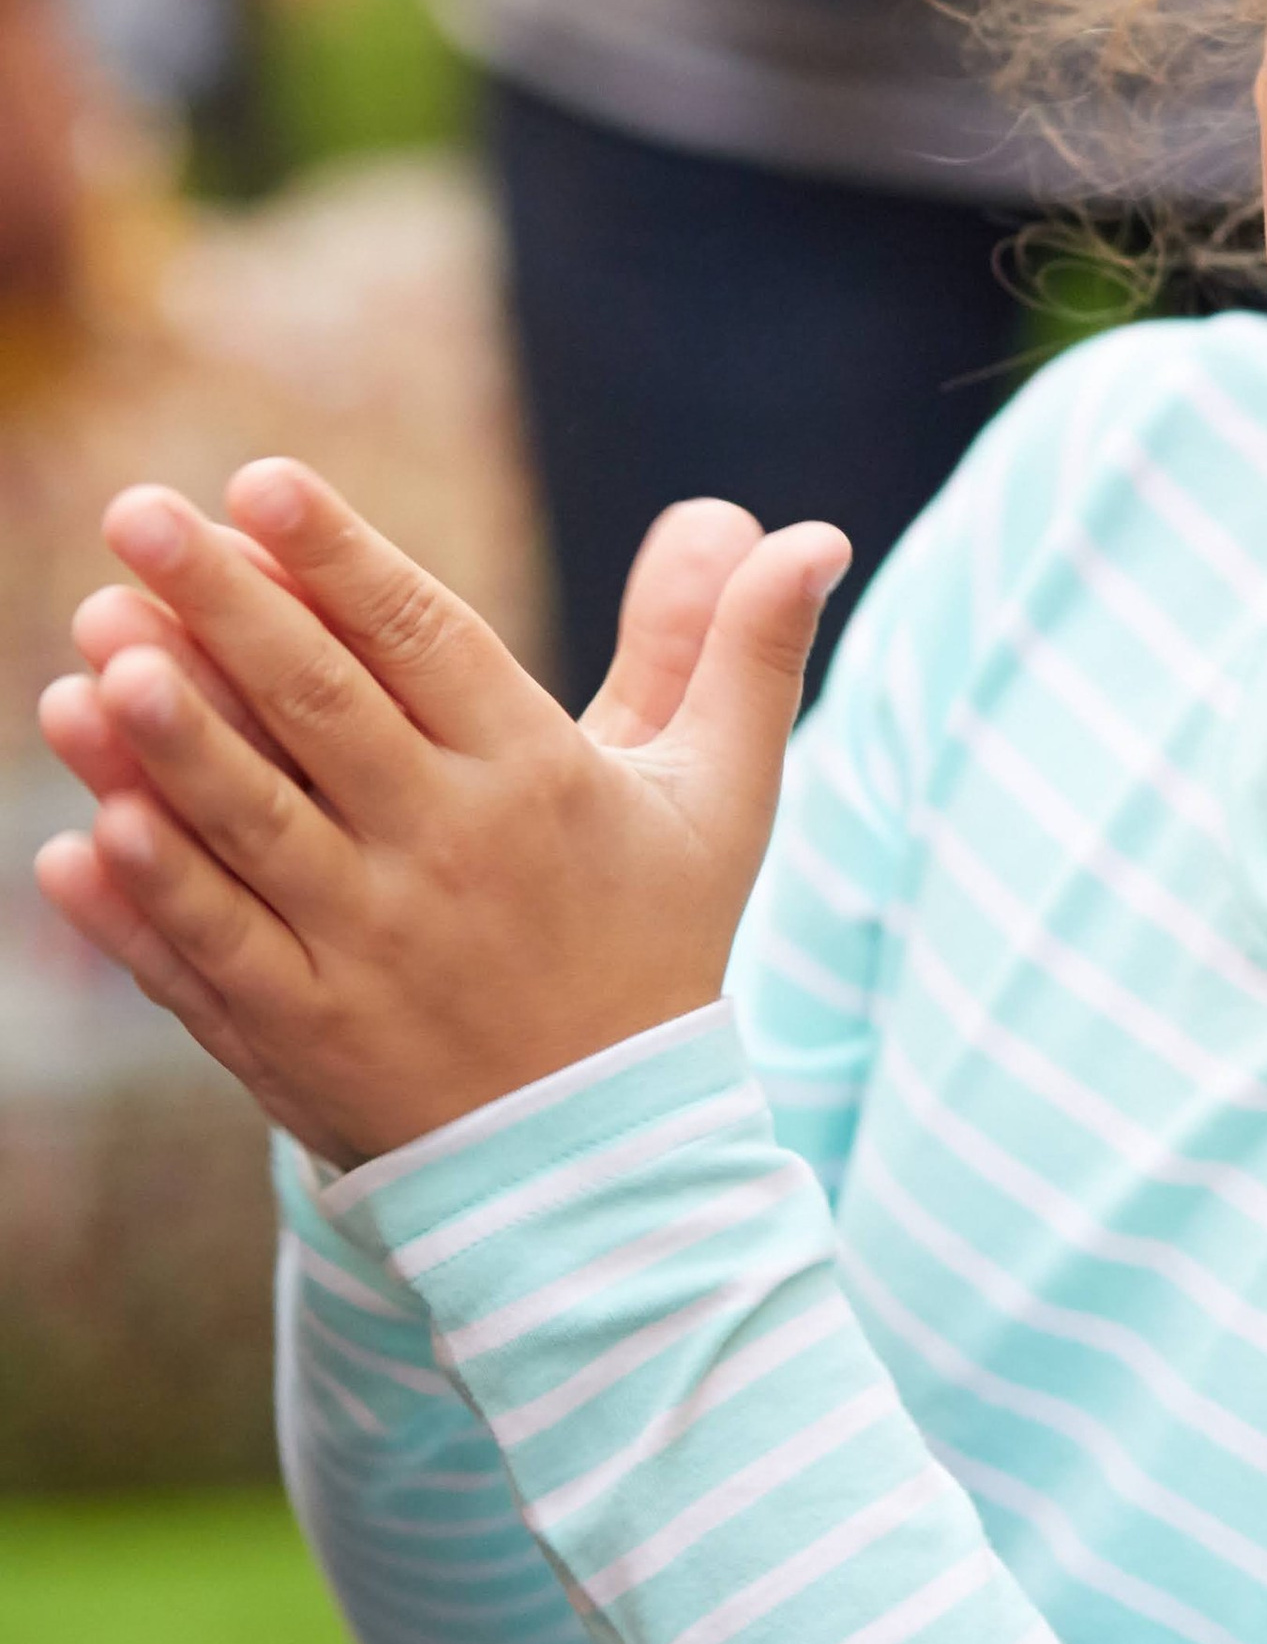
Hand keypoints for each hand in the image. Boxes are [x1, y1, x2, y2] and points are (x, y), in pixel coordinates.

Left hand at [33, 465, 847, 1168]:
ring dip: (169, 744)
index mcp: (538, 784)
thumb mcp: (719, 801)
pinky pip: (210, 958)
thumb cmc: (652, 946)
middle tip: (137, 516)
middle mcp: (449, 861)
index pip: (428, 646)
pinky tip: (80, 835)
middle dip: (226, 607)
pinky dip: (144, 902)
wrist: (607, 1163)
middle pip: (323, 716)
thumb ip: (739, 655)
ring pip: (252, 833)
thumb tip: (808, 530)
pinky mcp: (300, 1040)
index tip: (261, 480)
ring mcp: (367, 955)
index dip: (344, 560)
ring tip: (94, 651)